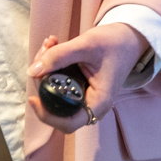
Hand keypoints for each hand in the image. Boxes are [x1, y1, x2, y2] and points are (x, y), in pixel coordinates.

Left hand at [26, 22, 147, 132]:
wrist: (127, 37)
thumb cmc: (114, 43)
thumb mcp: (87, 45)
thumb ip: (60, 56)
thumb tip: (32, 71)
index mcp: (98, 102)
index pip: (68, 122)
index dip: (46, 115)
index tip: (33, 98)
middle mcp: (90, 103)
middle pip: (56, 104)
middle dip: (43, 79)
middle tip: (44, 52)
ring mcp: (83, 94)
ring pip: (54, 89)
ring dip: (45, 66)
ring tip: (50, 43)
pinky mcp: (78, 84)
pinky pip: (58, 79)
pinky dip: (51, 63)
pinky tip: (53, 44)